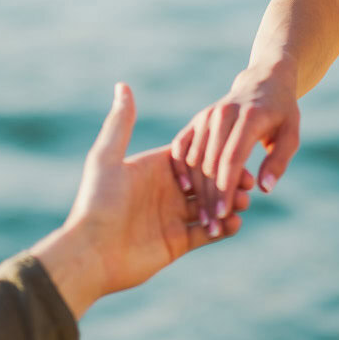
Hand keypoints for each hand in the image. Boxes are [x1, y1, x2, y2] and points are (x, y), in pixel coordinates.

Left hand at [33, 86, 254, 319]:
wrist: (90, 254)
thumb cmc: (97, 203)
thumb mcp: (107, 159)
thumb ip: (120, 123)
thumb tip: (122, 85)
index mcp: (153, 169)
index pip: (191, 155)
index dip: (213, 152)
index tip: (237, 149)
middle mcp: (165, 191)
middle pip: (205, 180)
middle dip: (227, 179)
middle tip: (248, 181)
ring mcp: (171, 218)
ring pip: (209, 205)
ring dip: (229, 202)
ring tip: (245, 201)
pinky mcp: (176, 243)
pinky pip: (206, 232)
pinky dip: (223, 228)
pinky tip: (235, 222)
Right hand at [170, 63, 301, 231]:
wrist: (263, 82)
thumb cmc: (281, 113)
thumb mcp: (291, 134)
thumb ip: (278, 161)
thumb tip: (264, 189)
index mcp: (249, 117)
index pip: (232, 158)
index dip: (226, 189)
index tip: (224, 216)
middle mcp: (223, 113)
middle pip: (211, 162)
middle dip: (210, 197)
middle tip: (212, 226)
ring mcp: (207, 115)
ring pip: (194, 157)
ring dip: (196, 190)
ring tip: (202, 217)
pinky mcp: (197, 119)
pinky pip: (182, 144)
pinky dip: (180, 166)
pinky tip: (184, 188)